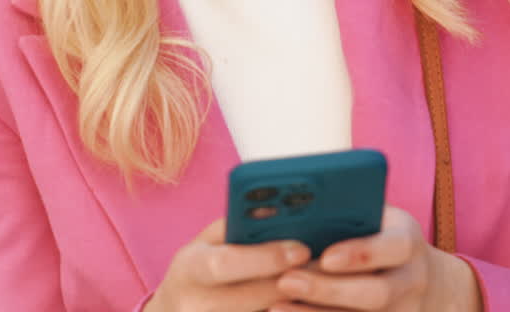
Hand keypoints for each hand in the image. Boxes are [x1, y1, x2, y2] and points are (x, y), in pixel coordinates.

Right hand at [143, 217, 310, 311]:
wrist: (180, 309)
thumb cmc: (200, 269)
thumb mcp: (207, 242)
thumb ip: (238, 225)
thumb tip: (278, 208)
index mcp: (189, 269)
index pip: (226, 263)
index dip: (266, 257)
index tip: (301, 249)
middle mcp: (197, 305)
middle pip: (256, 297)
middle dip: (297, 280)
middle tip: (330, 267)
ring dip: (300, 302)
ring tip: (325, 285)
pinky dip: (290, 310)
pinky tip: (307, 303)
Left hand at [268, 206, 484, 311]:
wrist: (418, 278)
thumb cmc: (378, 236)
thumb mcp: (374, 217)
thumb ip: (346, 213)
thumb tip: (295, 207)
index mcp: (408, 243)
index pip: (392, 248)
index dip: (360, 254)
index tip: (326, 257)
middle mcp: (411, 282)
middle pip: (376, 294)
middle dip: (329, 290)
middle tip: (286, 281)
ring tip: (276, 306)